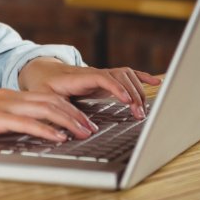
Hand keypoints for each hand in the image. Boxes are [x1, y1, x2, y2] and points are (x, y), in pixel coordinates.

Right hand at [0, 88, 103, 142]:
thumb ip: (1, 120)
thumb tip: (19, 130)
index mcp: (6, 96)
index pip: (44, 97)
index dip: (67, 107)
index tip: (82, 118)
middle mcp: (8, 97)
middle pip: (51, 101)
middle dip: (76, 113)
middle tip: (92, 126)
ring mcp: (2, 106)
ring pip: (45, 109)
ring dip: (68, 121)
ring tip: (84, 132)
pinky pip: (27, 123)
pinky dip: (46, 130)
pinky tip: (58, 137)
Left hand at [18, 58, 161, 119]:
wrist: (42, 71)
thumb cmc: (43, 85)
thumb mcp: (44, 98)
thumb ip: (59, 111)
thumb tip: (80, 128)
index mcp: (78, 77)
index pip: (102, 77)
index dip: (116, 88)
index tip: (128, 101)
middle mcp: (93, 73)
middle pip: (119, 76)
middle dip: (133, 94)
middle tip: (139, 114)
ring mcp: (101, 74)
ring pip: (126, 75)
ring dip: (138, 90)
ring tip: (142, 110)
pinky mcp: (106, 78)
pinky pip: (127, 74)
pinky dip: (142, 77)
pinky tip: (156, 82)